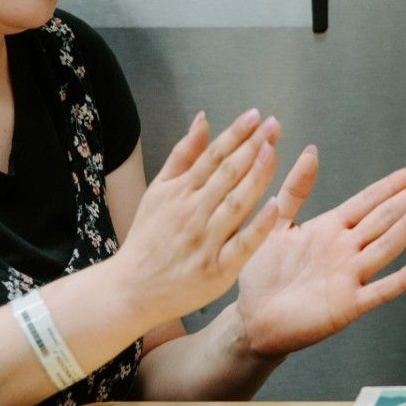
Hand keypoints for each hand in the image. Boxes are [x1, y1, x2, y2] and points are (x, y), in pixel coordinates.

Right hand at [113, 109, 284, 326]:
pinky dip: (257, 226)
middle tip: (273, 126)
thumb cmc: (148, 237)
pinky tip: (275, 206)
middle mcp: (192, 212)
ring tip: (272, 151)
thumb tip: (204, 118)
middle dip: (251, 147)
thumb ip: (184, 155)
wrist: (131, 289)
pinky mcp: (217, 270)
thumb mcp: (158, 191)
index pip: (212, 156)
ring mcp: (205, 241)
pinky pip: (241, 245)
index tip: (256, 115)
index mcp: (180, 191)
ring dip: (255, 176)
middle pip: (226, 175)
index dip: (235, 134)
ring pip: (236, 203)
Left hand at [234, 153, 405, 359]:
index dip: (396, 184)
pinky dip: (401, 279)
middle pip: (386, 217)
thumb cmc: (263, 273)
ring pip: (387, 245)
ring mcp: (350, 276)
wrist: (251, 319)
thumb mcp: (277, 222)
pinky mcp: (347, 305)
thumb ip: (296, 188)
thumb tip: (312, 150)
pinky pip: (379, 290)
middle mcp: (346, 249)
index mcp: (331, 227)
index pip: (372, 199)